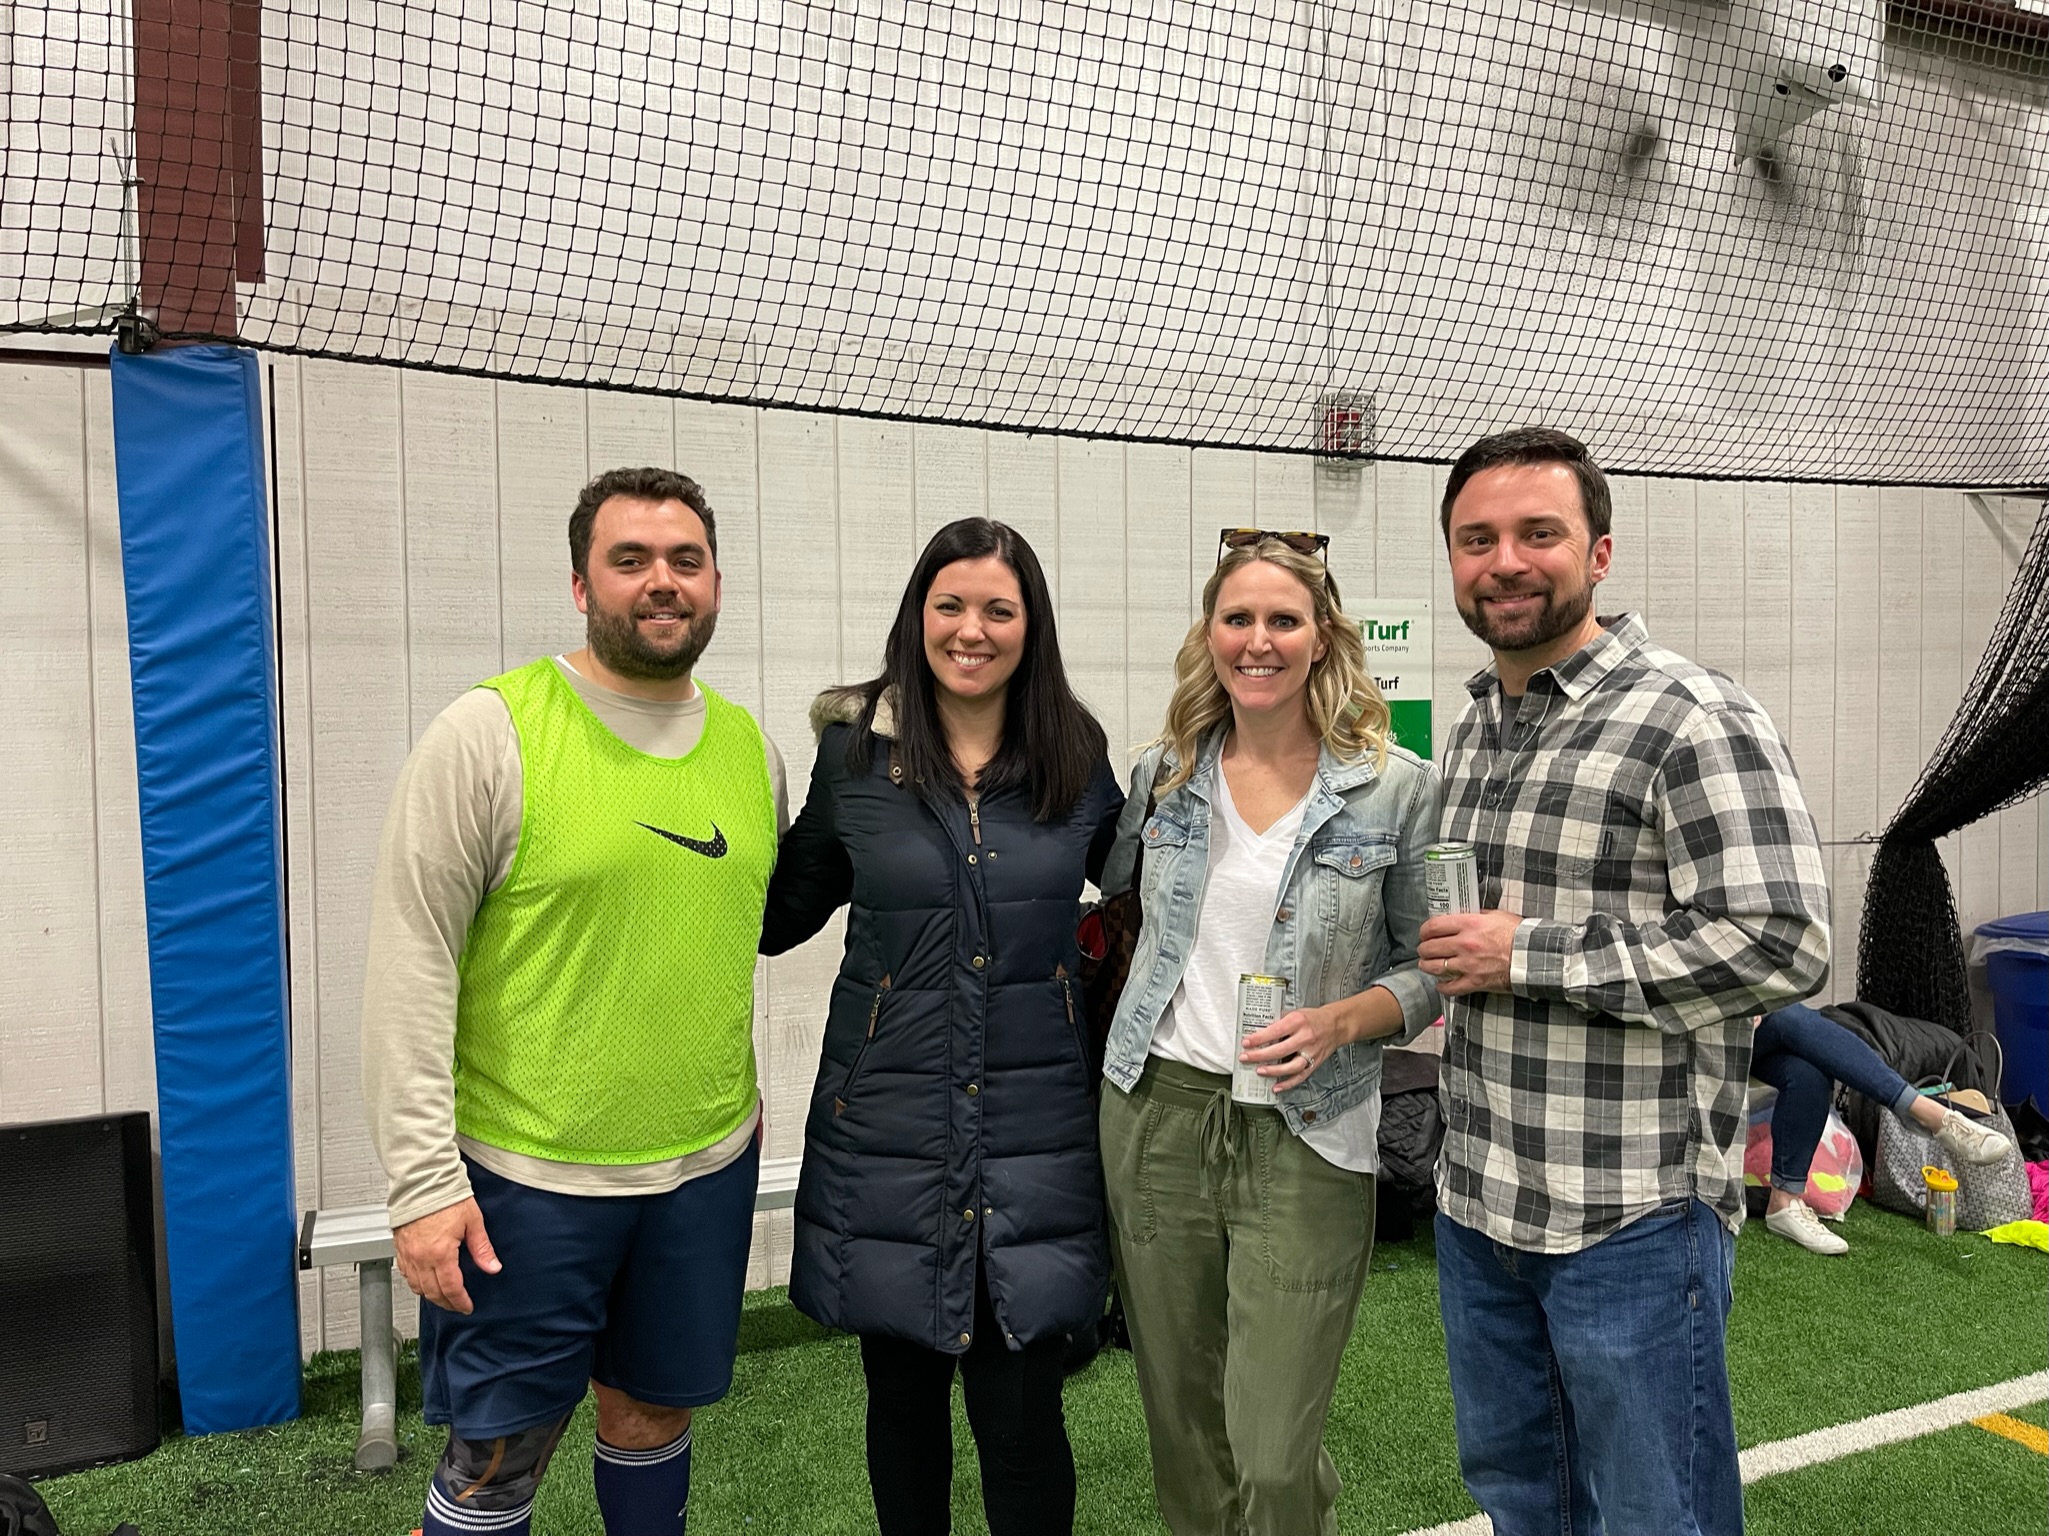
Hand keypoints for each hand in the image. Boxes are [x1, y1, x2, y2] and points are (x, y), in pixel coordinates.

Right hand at [393, 1197, 500, 1314]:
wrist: (423, 1181)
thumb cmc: (447, 1196)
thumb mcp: (473, 1221)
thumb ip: (482, 1248)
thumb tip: (492, 1266)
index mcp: (440, 1253)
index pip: (451, 1288)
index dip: (460, 1301)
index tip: (467, 1306)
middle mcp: (421, 1257)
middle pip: (432, 1292)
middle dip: (446, 1303)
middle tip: (457, 1305)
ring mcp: (408, 1254)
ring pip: (416, 1286)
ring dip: (430, 1295)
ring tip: (443, 1297)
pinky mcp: (399, 1248)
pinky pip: (406, 1274)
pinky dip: (416, 1283)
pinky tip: (424, 1282)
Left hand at [1240, 1002, 1356, 1094]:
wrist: (1336, 1025)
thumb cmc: (1313, 1018)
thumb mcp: (1295, 1013)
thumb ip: (1278, 1022)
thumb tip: (1258, 1031)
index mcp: (1298, 1021)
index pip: (1275, 1031)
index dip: (1259, 1038)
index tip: (1246, 1043)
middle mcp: (1306, 1037)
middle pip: (1280, 1050)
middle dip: (1260, 1055)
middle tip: (1245, 1058)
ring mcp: (1311, 1052)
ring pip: (1291, 1066)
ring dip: (1273, 1071)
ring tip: (1259, 1071)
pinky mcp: (1315, 1063)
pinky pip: (1301, 1076)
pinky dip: (1288, 1083)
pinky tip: (1276, 1087)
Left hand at [1417, 910, 1520, 995]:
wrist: (1532, 955)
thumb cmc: (1517, 934)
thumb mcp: (1495, 916)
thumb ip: (1475, 916)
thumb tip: (1461, 916)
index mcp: (1468, 925)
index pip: (1433, 926)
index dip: (1424, 931)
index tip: (1424, 933)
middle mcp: (1464, 944)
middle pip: (1430, 948)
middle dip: (1423, 949)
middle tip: (1424, 949)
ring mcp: (1468, 965)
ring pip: (1435, 967)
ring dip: (1427, 966)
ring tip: (1426, 964)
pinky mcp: (1474, 982)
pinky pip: (1450, 988)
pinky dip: (1442, 987)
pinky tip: (1440, 984)